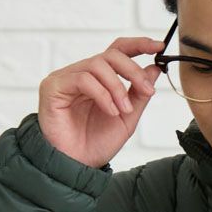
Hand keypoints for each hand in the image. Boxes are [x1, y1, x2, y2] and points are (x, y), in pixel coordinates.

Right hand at [37, 35, 164, 168]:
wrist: (76, 166)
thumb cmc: (96, 144)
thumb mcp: (127, 118)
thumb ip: (139, 94)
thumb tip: (154, 68)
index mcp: (99, 79)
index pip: (118, 51)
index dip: (138, 45)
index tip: (159, 46)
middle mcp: (82, 74)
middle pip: (110, 55)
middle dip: (133, 71)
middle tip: (146, 91)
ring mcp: (66, 78)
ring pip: (97, 65)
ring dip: (117, 87)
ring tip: (123, 110)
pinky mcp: (53, 86)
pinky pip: (82, 79)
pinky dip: (102, 94)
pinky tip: (110, 111)